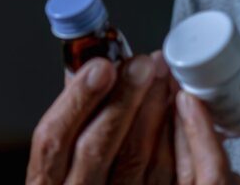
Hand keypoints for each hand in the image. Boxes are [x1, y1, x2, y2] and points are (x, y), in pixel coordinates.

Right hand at [26, 52, 175, 184]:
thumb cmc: (88, 183)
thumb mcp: (67, 162)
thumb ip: (74, 120)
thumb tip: (83, 70)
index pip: (51, 142)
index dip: (76, 101)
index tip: (101, 67)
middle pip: (96, 151)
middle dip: (122, 101)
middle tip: (143, 65)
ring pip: (138, 162)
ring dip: (154, 112)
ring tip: (165, 78)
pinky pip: (184, 177)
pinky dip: (188, 139)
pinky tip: (188, 110)